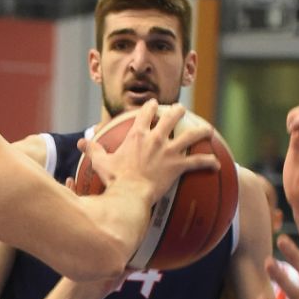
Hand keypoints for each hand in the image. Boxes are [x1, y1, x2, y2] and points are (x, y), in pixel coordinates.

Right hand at [79, 100, 220, 206]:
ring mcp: (168, 151)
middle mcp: (155, 138)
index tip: (153, 104)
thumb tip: (81, 142)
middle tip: (182, 110)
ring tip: (208, 130)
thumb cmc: (115, 179)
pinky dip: (208, 162)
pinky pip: (197, 162)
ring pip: (190, 135)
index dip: (150, 107)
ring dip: (200, 131)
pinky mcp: (177, 166)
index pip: (145, 113)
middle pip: (171, 118)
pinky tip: (217, 164)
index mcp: (137, 135)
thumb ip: (93, 149)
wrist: (129, 194)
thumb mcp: (101, 162)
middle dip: (178, 111)